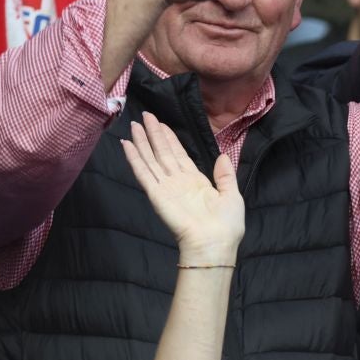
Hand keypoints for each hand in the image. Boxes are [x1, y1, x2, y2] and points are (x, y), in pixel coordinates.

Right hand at [121, 112, 244, 258]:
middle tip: (146, 116)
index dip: (170, 139)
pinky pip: (143, 173)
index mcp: (195, 182)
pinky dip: (134, 158)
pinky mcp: (156, 194)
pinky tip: (126, 145)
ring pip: (151, 159)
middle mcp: (178, 182)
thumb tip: (222, 156)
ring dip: (142, 142)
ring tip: (134, 124)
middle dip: (154, 134)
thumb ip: (225, 176)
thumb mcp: (232, 195)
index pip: (179, 155)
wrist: (214, 244)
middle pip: (163, 153)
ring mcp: (166, 187)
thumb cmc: (226, 225)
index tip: (162, 124)